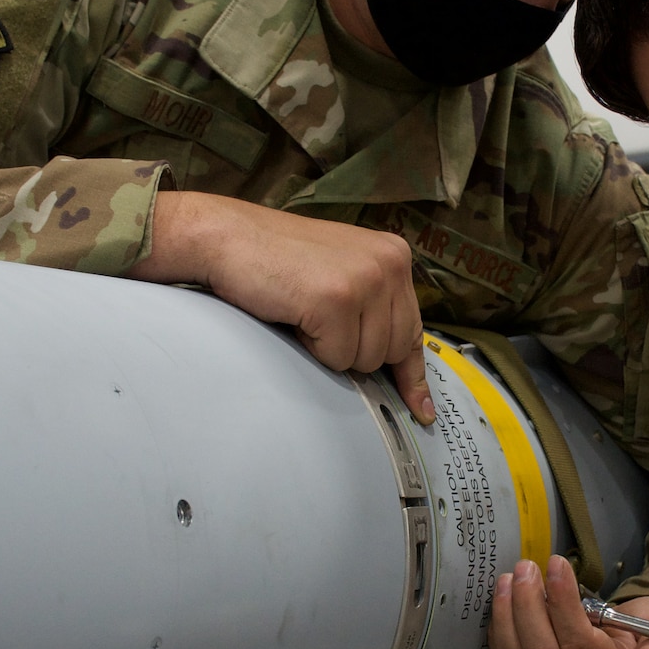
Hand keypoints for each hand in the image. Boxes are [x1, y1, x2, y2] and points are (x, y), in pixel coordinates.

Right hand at [134, 191, 434, 422]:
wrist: (227, 237)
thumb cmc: (275, 261)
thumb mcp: (339, 275)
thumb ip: (372, 308)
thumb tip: (397, 369)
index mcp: (395, 255)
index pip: (413, 331)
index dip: (411, 374)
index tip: (421, 410)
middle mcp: (390, 264)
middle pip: (390, 352)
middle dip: (353, 352)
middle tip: (317, 321)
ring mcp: (366, 280)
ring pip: (364, 360)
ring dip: (329, 349)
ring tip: (303, 311)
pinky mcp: (338, 300)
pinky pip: (336, 358)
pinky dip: (310, 348)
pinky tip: (294, 313)